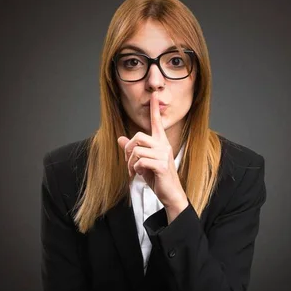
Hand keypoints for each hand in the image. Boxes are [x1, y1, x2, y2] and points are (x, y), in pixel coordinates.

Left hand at [117, 93, 188, 222]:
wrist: (170, 194)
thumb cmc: (158, 178)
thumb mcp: (143, 163)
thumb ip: (133, 150)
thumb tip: (120, 139)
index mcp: (161, 143)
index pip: (157, 123)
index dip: (154, 109)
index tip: (154, 95)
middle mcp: (163, 146)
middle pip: (138, 136)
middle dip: (128, 149)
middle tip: (128, 162)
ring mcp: (163, 155)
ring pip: (137, 150)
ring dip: (130, 163)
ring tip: (133, 172)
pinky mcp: (161, 166)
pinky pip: (140, 161)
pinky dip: (135, 169)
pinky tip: (139, 175)